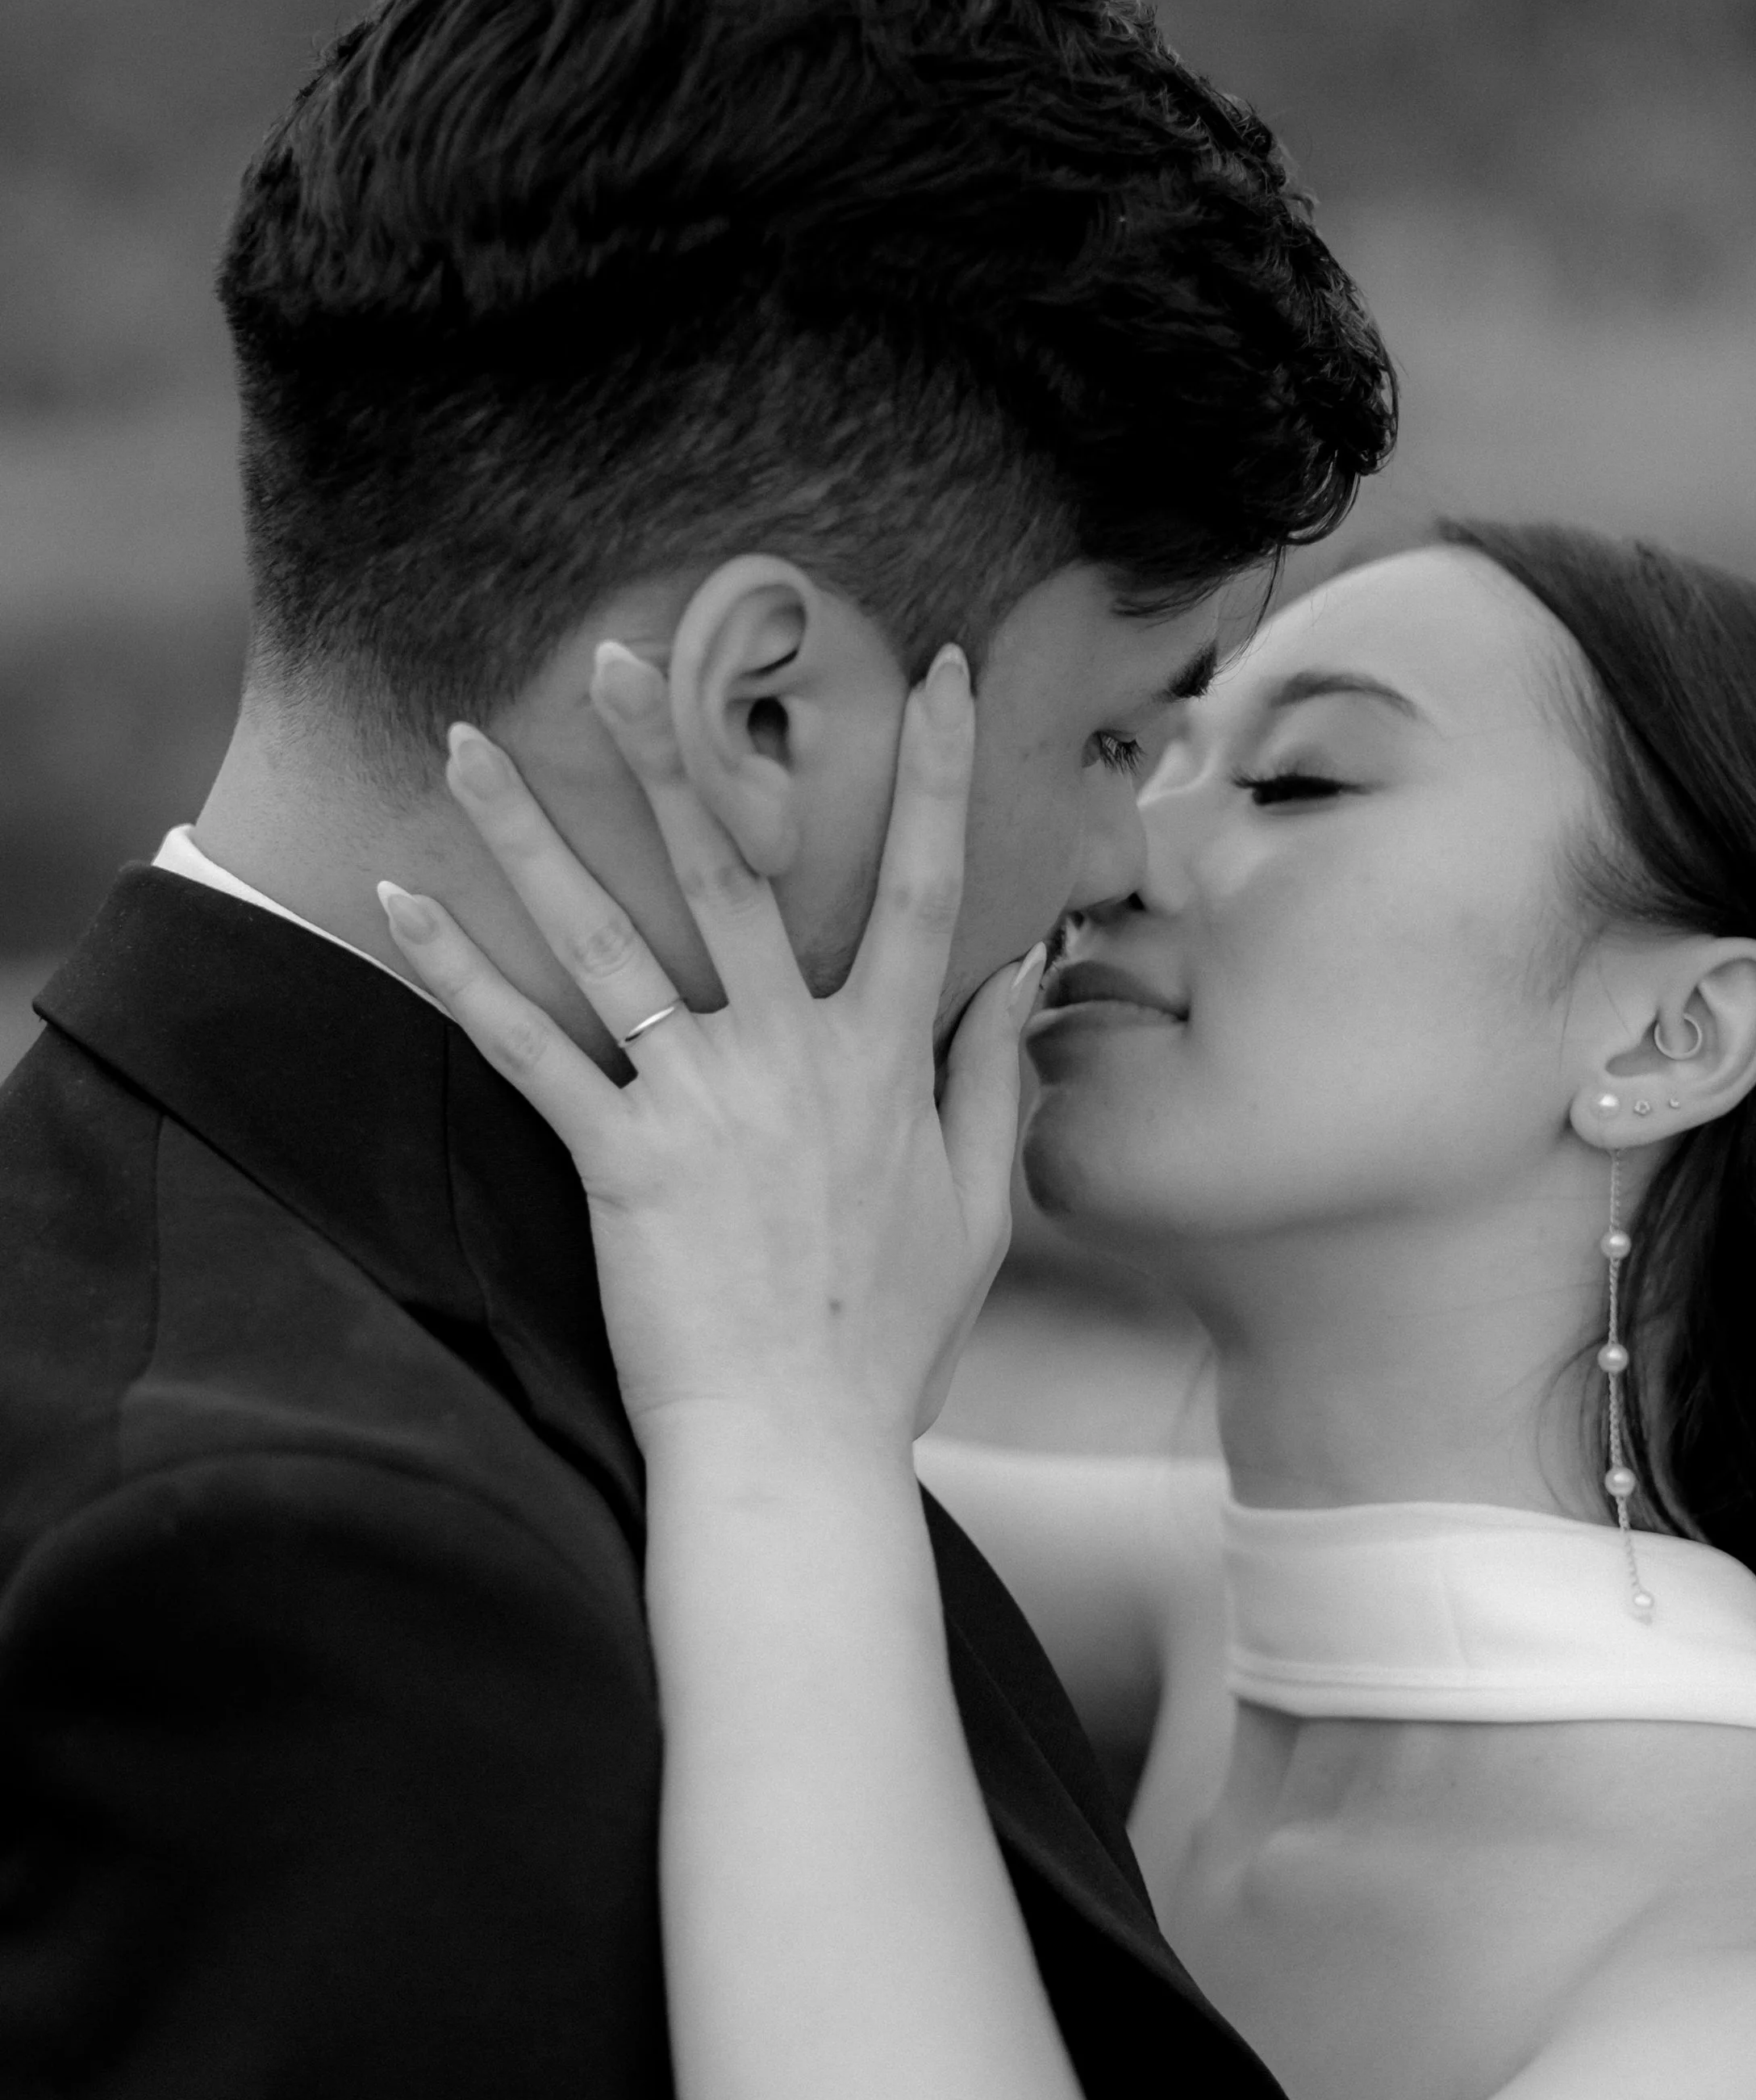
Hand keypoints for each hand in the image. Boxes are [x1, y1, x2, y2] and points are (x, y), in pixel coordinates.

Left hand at [378, 642, 1046, 1453]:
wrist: (796, 1447)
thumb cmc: (890, 1341)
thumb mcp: (977, 1209)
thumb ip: (991, 1078)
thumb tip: (1017, 968)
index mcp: (887, 1064)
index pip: (926, 890)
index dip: (945, 776)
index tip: (952, 672)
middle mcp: (794, 1058)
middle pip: (735, 874)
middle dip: (678, 754)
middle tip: (623, 652)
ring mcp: (703, 1103)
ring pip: (609, 939)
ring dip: (531, 833)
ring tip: (465, 742)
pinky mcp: (621, 1160)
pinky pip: (527, 1049)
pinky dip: (458, 974)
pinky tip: (395, 900)